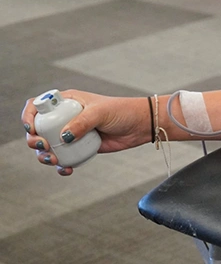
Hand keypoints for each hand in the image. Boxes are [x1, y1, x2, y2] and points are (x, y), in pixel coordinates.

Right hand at [22, 91, 150, 175]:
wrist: (140, 126)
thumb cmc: (122, 111)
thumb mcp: (100, 112)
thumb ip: (82, 122)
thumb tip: (64, 137)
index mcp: (67, 102)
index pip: (37, 105)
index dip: (28, 116)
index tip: (32, 128)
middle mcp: (65, 117)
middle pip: (38, 129)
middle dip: (34, 140)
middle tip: (43, 146)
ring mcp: (72, 133)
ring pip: (48, 147)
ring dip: (45, 156)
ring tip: (54, 160)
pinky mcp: (80, 147)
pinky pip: (64, 158)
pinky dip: (61, 165)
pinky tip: (66, 169)